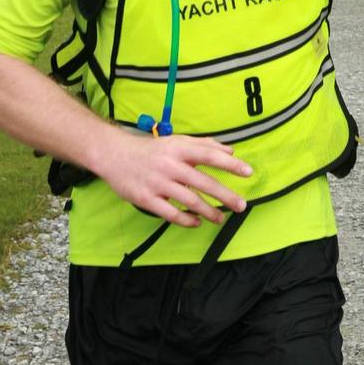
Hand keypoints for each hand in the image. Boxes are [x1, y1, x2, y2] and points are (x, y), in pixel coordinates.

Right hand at [99, 128, 252, 225]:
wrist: (115, 156)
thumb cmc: (151, 150)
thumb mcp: (177, 141)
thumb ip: (204, 145)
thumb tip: (231, 151)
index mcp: (179, 149)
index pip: (210, 156)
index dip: (230, 164)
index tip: (248, 172)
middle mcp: (170, 166)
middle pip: (203, 182)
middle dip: (225, 195)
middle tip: (241, 205)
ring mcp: (158, 183)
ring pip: (189, 200)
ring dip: (209, 211)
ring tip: (221, 218)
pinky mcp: (147, 199)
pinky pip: (171, 213)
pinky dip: (186, 220)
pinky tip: (197, 222)